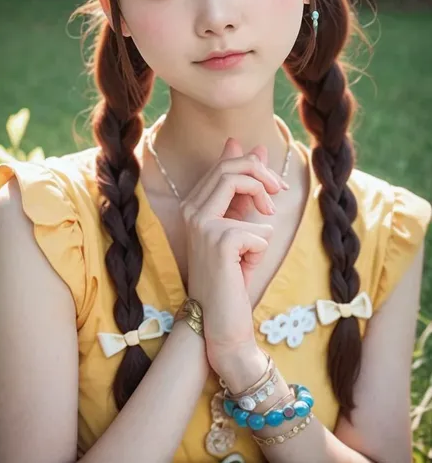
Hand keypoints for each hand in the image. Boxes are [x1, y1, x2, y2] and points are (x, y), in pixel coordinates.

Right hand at [180, 137, 286, 374]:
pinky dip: (262, 245)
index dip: (250, 163)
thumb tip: (255, 148)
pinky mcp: (219, 241)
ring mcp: (201, 224)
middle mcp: (191, 211)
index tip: (272, 176)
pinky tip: (249, 265)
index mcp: (193, 205)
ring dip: (263, 198)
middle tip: (279, 191)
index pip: (222, 166)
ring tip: (269, 220)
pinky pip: (257, 227)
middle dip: (261, 172)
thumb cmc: (231, 276)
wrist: (219, 322)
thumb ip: (244, 192)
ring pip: (238, 181)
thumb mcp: (239, 228)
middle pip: (230, 167)